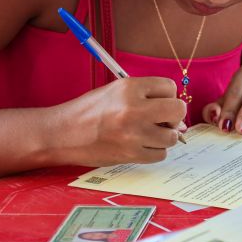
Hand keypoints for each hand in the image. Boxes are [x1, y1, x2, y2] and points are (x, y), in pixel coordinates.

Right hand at [54, 77, 186, 165]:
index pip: (170, 87)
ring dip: (163, 136)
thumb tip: (178, 115)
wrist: (63, 133)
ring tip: (146, 133)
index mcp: (129, 88)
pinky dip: (154, 151)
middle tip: (162, 119)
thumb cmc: (89, 111)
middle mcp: (133, 109)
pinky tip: (140, 145)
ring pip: (171, 136)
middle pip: (177, 110)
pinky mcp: (130, 154)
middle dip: (173, 116)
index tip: (157, 102)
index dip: (167, 95)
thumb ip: (146, 96)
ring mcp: (133, 134)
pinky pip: (160, 154)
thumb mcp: (116, 91)